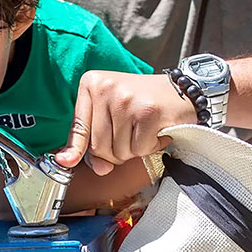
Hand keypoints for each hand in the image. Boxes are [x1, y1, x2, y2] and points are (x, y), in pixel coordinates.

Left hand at [55, 71, 195, 174]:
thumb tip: (99, 168)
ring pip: (118, 152)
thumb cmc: (143, 104)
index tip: (66, 162)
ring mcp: (126, 100)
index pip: (78, 128)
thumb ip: (96, 140)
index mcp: (92, 83)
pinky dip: (150, 147)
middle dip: (115, 152)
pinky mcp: (147, 112)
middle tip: (132, 134)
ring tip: (145, 129)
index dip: (75, 150)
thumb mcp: (111, 113)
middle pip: (98, 147)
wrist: (185, 91)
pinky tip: (157, 131)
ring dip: (134, 150)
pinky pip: (139, 150)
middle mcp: (106, 88)